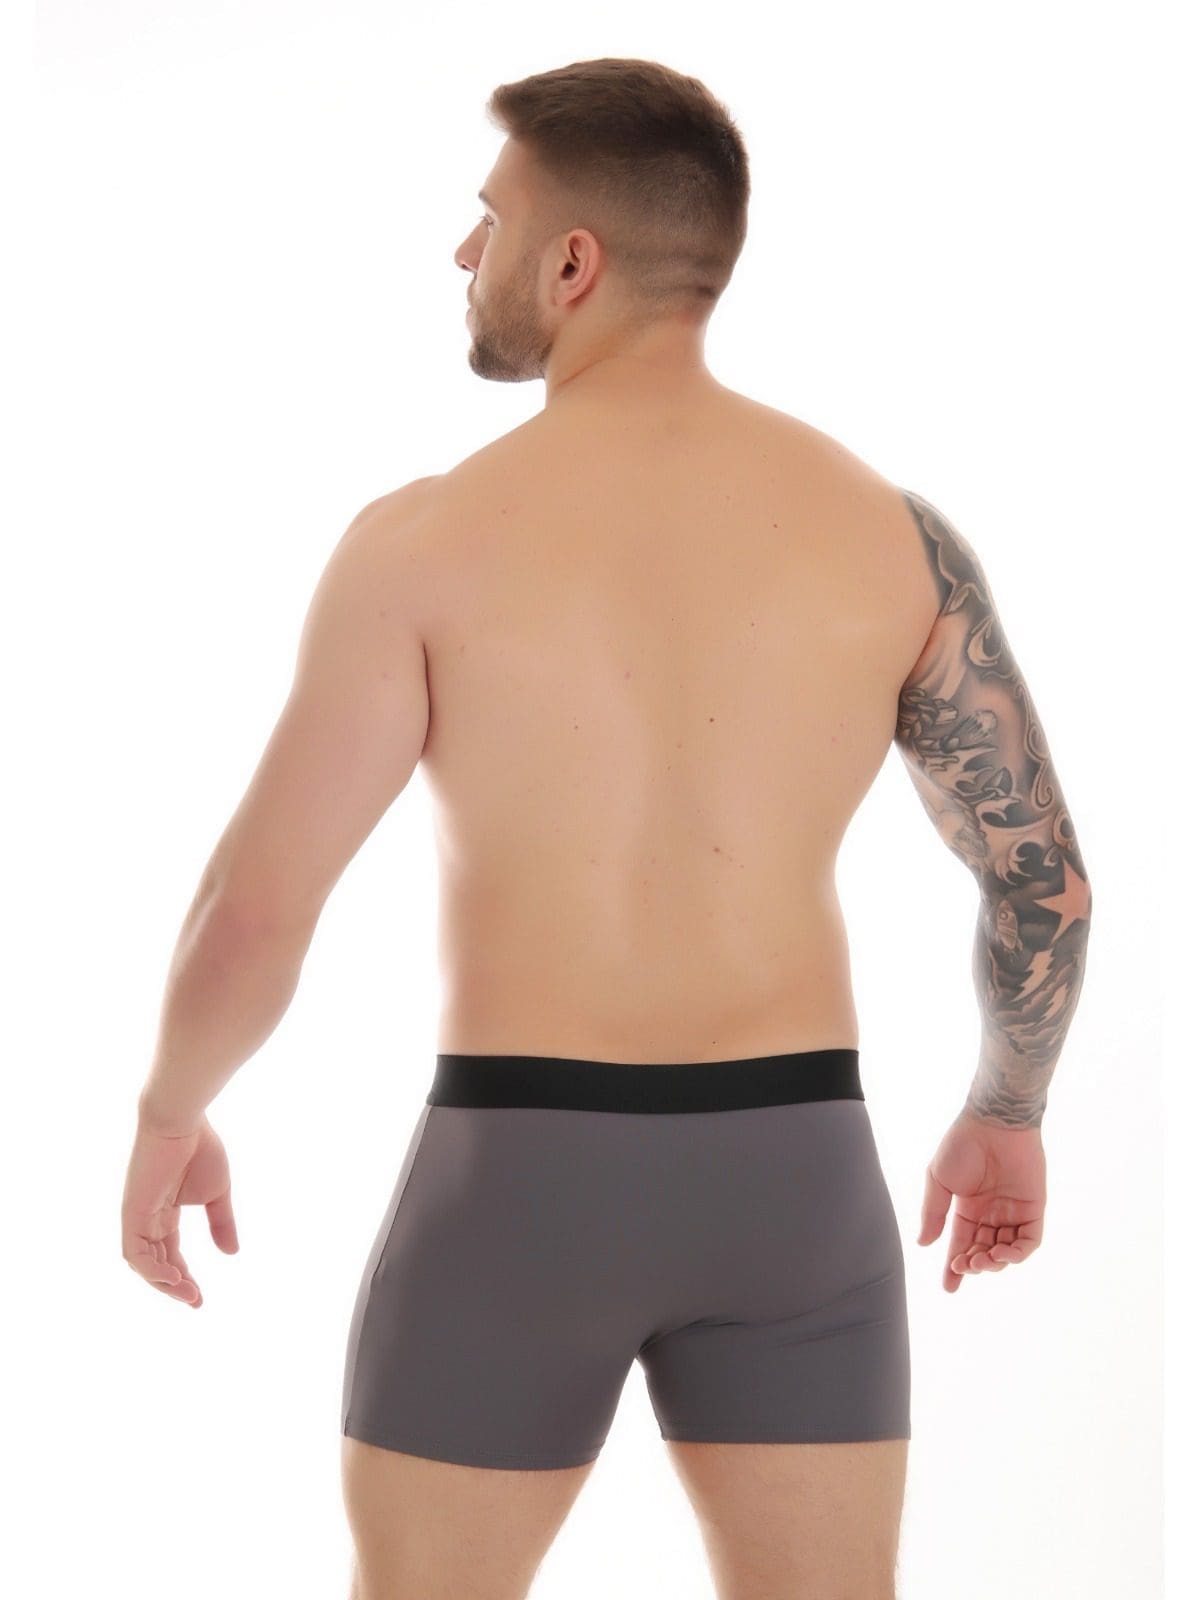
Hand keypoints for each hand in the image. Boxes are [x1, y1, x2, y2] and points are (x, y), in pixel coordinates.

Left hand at [120, 1110, 238, 1307]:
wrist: (181, 1119)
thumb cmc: (200, 1148)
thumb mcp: (217, 1193)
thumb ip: (221, 1223)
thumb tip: (232, 1253)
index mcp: (164, 1213)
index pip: (168, 1253)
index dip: (183, 1277)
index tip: (200, 1299)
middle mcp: (146, 1218)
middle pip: (155, 1263)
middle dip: (174, 1286)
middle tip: (196, 1301)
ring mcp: (137, 1216)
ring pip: (142, 1263)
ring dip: (164, 1282)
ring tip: (189, 1293)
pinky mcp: (132, 1212)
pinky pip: (135, 1252)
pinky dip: (152, 1269)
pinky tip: (174, 1277)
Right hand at [918, 1109, 1045, 1292]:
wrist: (993, 1122)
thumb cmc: (962, 1145)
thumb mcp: (938, 1180)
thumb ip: (933, 1213)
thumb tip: (923, 1244)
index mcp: (967, 1207)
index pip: (961, 1244)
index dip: (954, 1267)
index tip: (948, 1288)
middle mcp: (991, 1213)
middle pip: (983, 1251)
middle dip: (973, 1265)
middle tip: (964, 1266)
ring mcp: (1013, 1211)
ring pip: (1007, 1250)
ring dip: (994, 1262)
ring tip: (981, 1260)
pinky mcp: (1034, 1207)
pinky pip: (1030, 1240)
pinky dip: (1018, 1252)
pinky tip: (1001, 1253)